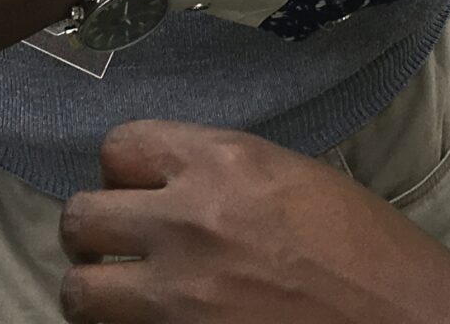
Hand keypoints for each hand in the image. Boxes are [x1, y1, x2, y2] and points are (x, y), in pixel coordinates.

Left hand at [56, 122, 449, 323]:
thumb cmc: (371, 253)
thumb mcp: (296, 181)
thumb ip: (224, 176)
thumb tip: (172, 187)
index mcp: (223, 163)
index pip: (118, 147)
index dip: (121, 173)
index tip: (135, 193)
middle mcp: (187, 221)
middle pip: (79, 218)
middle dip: (93, 237)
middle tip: (118, 252)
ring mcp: (178, 296)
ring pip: (78, 292)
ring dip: (95, 295)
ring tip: (121, 301)